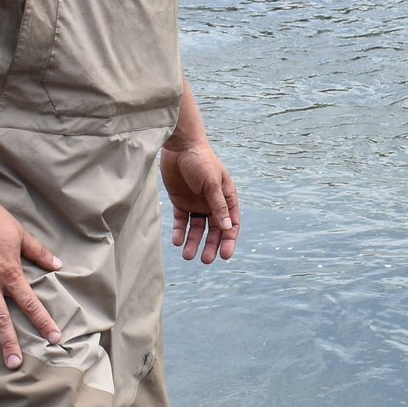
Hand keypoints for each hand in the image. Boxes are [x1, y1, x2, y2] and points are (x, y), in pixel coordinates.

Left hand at [161, 142, 238, 263]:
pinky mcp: (181, 202)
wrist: (179, 146)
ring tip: (187, 255)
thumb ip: (218, 205)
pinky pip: (181, 221)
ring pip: (197, 228)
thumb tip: (227, 227)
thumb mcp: (211, 183)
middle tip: (205, 260)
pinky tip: (177, 241)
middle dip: (210, 245)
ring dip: (193, 242)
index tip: (225, 255)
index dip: (229, 240)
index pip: (231, 223)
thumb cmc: (200, 161)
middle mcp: (212, 203)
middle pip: (214, 229)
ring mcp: (196, 203)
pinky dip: (180, 231)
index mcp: (226, 197)